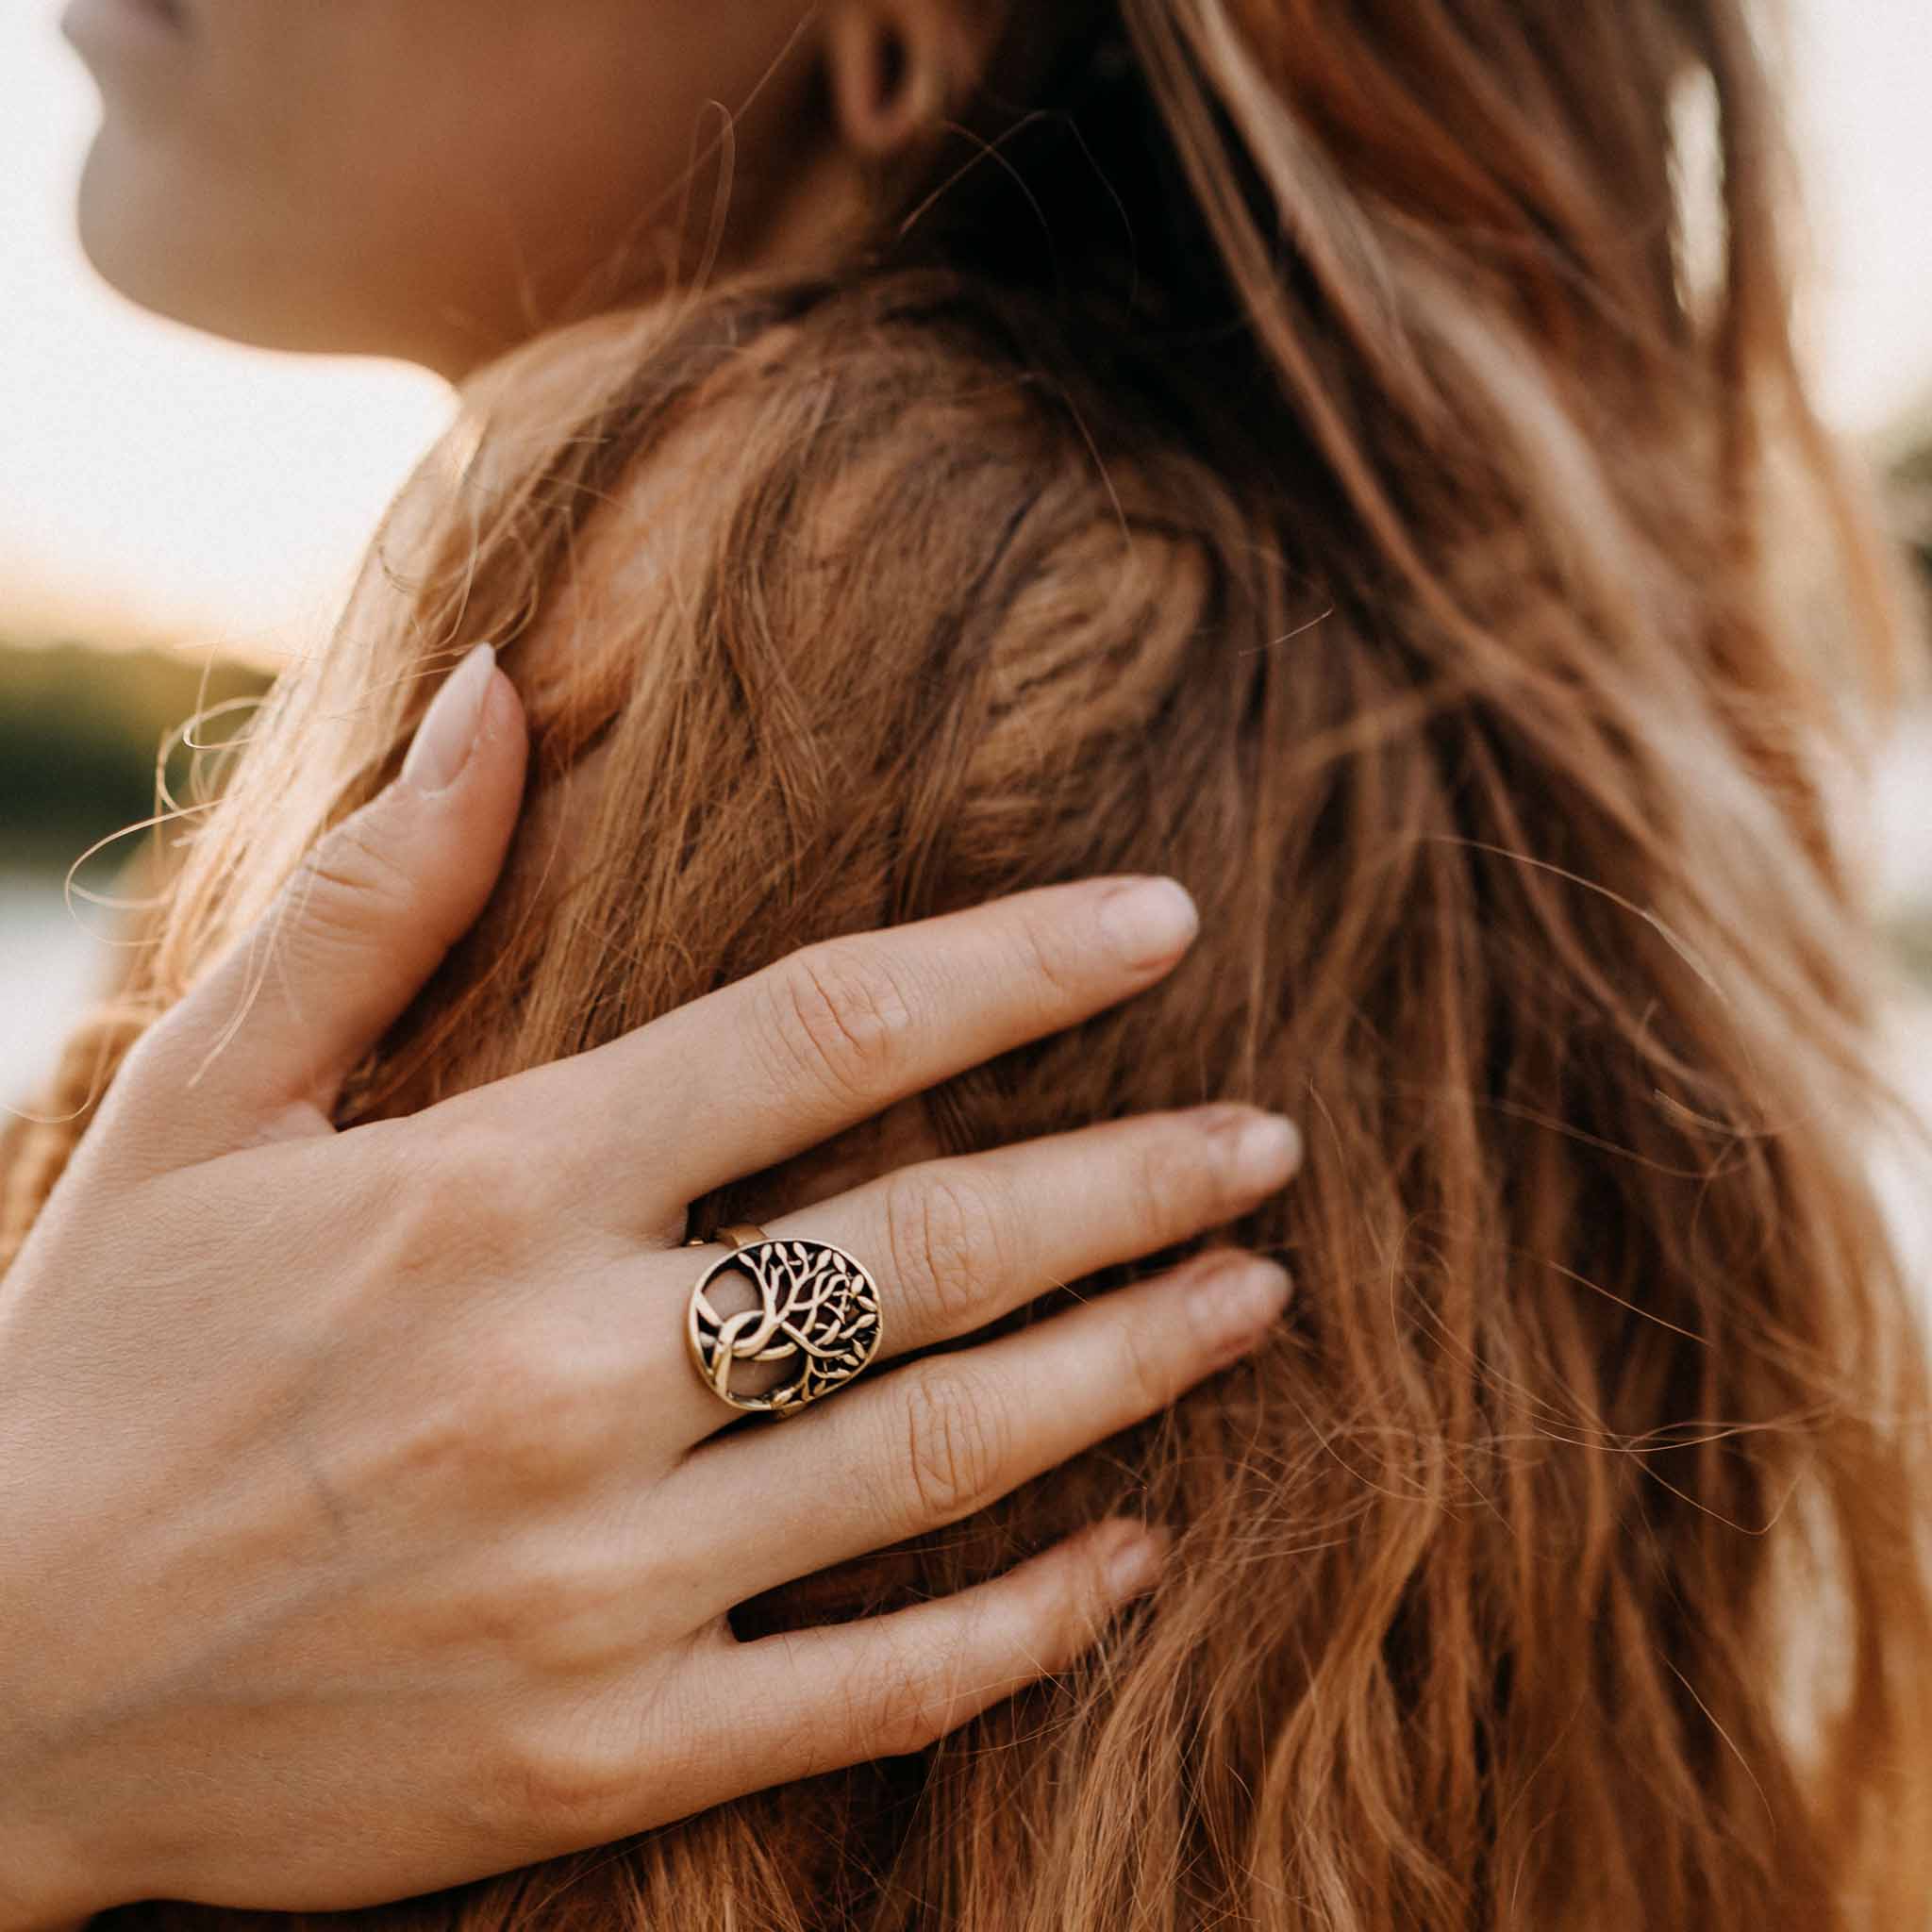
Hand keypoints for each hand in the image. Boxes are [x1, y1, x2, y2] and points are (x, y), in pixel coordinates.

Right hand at [0, 646, 1300, 1925]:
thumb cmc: (91, 1358)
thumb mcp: (204, 1099)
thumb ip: (382, 894)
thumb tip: (504, 687)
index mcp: (488, 1191)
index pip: (825, 1030)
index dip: (1020, 965)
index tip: (1163, 925)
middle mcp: (569, 1377)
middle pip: (934, 1248)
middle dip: (1134, 1183)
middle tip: (1270, 1143)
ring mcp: (600, 1583)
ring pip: (943, 1457)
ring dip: (1129, 1368)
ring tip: (1256, 1296)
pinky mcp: (602, 1752)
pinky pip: (873, 1687)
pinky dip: (1027, 1623)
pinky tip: (1138, 1554)